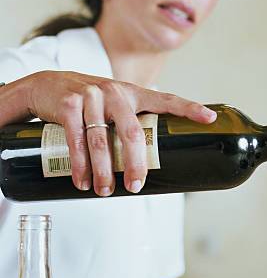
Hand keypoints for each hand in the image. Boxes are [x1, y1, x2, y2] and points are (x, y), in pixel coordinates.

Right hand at [1, 70, 215, 195]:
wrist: (45, 86)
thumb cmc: (90, 103)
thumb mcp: (115, 105)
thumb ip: (132, 122)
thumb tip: (156, 160)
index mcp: (134, 93)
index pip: (167, 100)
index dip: (190, 108)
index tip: (210, 119)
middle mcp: (115, 92)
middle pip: (132, 133)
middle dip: (135, 164)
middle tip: (136, 186)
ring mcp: (91, 96)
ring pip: (101, 142)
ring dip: (103, 172)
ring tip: (105, 191)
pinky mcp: (68, 105)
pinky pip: (76, 140)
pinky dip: (79, 165)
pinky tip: (82, 181)